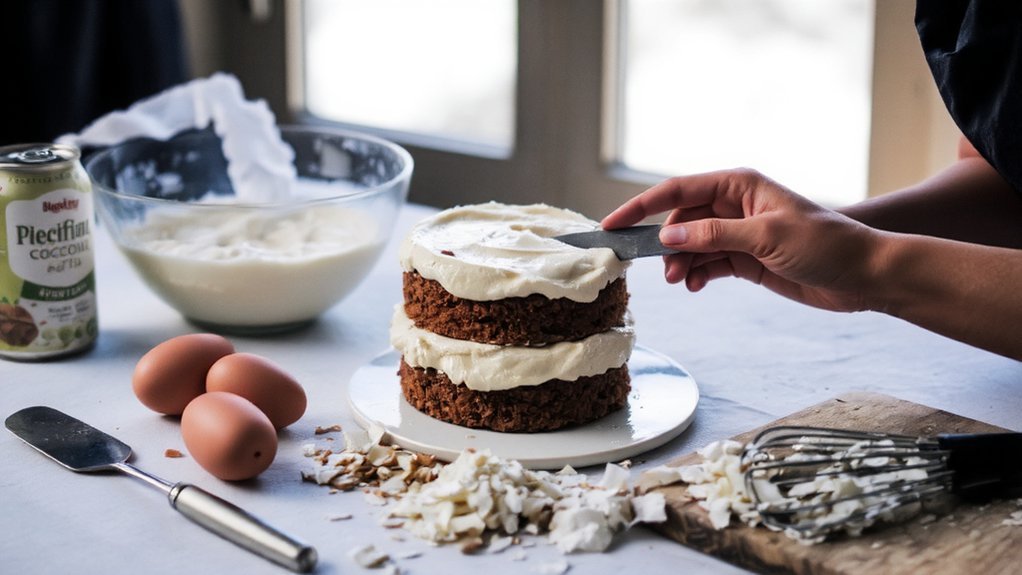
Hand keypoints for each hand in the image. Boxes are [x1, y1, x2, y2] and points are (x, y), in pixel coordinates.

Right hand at [602, 169, 883, 312]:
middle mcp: (735, 205)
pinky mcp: (746, 259)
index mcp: (739, 184)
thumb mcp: (766, 236)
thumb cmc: (825, 245)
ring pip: (691, 245)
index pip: (678, 189)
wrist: (863, 276)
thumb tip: (668, 237)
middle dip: (666, 244)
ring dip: (681, 264)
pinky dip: (697, 275)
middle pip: (680, 219)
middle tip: (662, 271)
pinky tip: (697, 287)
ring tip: (683, 283)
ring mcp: (739, 233)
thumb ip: (714, 235)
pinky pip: (707, 263)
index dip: (641, 206)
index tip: (612, 225)